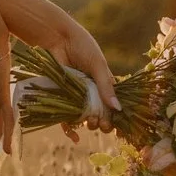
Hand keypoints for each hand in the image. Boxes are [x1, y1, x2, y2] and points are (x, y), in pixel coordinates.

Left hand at [48, 17, 118, 131]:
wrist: (57, 38)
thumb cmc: (82, 46)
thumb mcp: (98, 65)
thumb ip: (106, 86)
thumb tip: (118, 108)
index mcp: (104, 85)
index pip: (114, 105)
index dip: (116, 117)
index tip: (117, 126)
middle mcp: (91, 93)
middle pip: (100, 114)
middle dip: (103, 122)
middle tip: (102, 124)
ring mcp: (76, 96)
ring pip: (85, 118)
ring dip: (89, 124)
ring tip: (91, 123)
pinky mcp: (60, 98)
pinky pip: (65, 117)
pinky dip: (70, 129)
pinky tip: (75, 137)